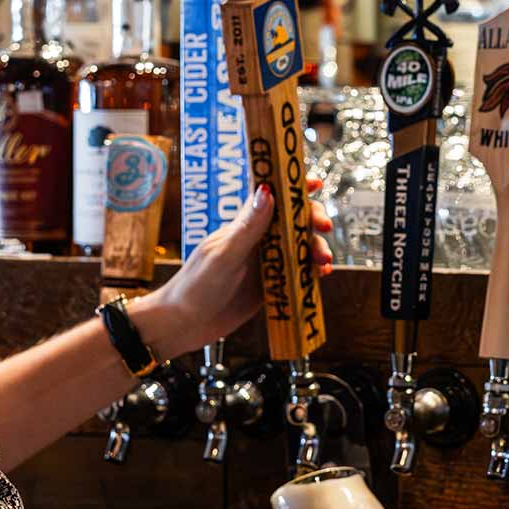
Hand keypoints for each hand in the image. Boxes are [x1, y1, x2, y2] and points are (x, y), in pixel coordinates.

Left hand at [134, 181, 332, 361]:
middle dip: (313, 221)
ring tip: (324, 262)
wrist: (184, 324)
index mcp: (243, 226)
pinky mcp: (270, 287)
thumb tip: (267, 191)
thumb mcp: (224, 255)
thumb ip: (247, 226)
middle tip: (324, 227)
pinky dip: (312, 273)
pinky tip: (320, 276)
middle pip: (294, 223)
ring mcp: (264, 264)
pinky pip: (297, 275)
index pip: (272, 198)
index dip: (293, 188)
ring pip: (299, 249)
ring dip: (316, 249)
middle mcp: (256, 241)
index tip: (313, 183)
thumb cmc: (195, 286)